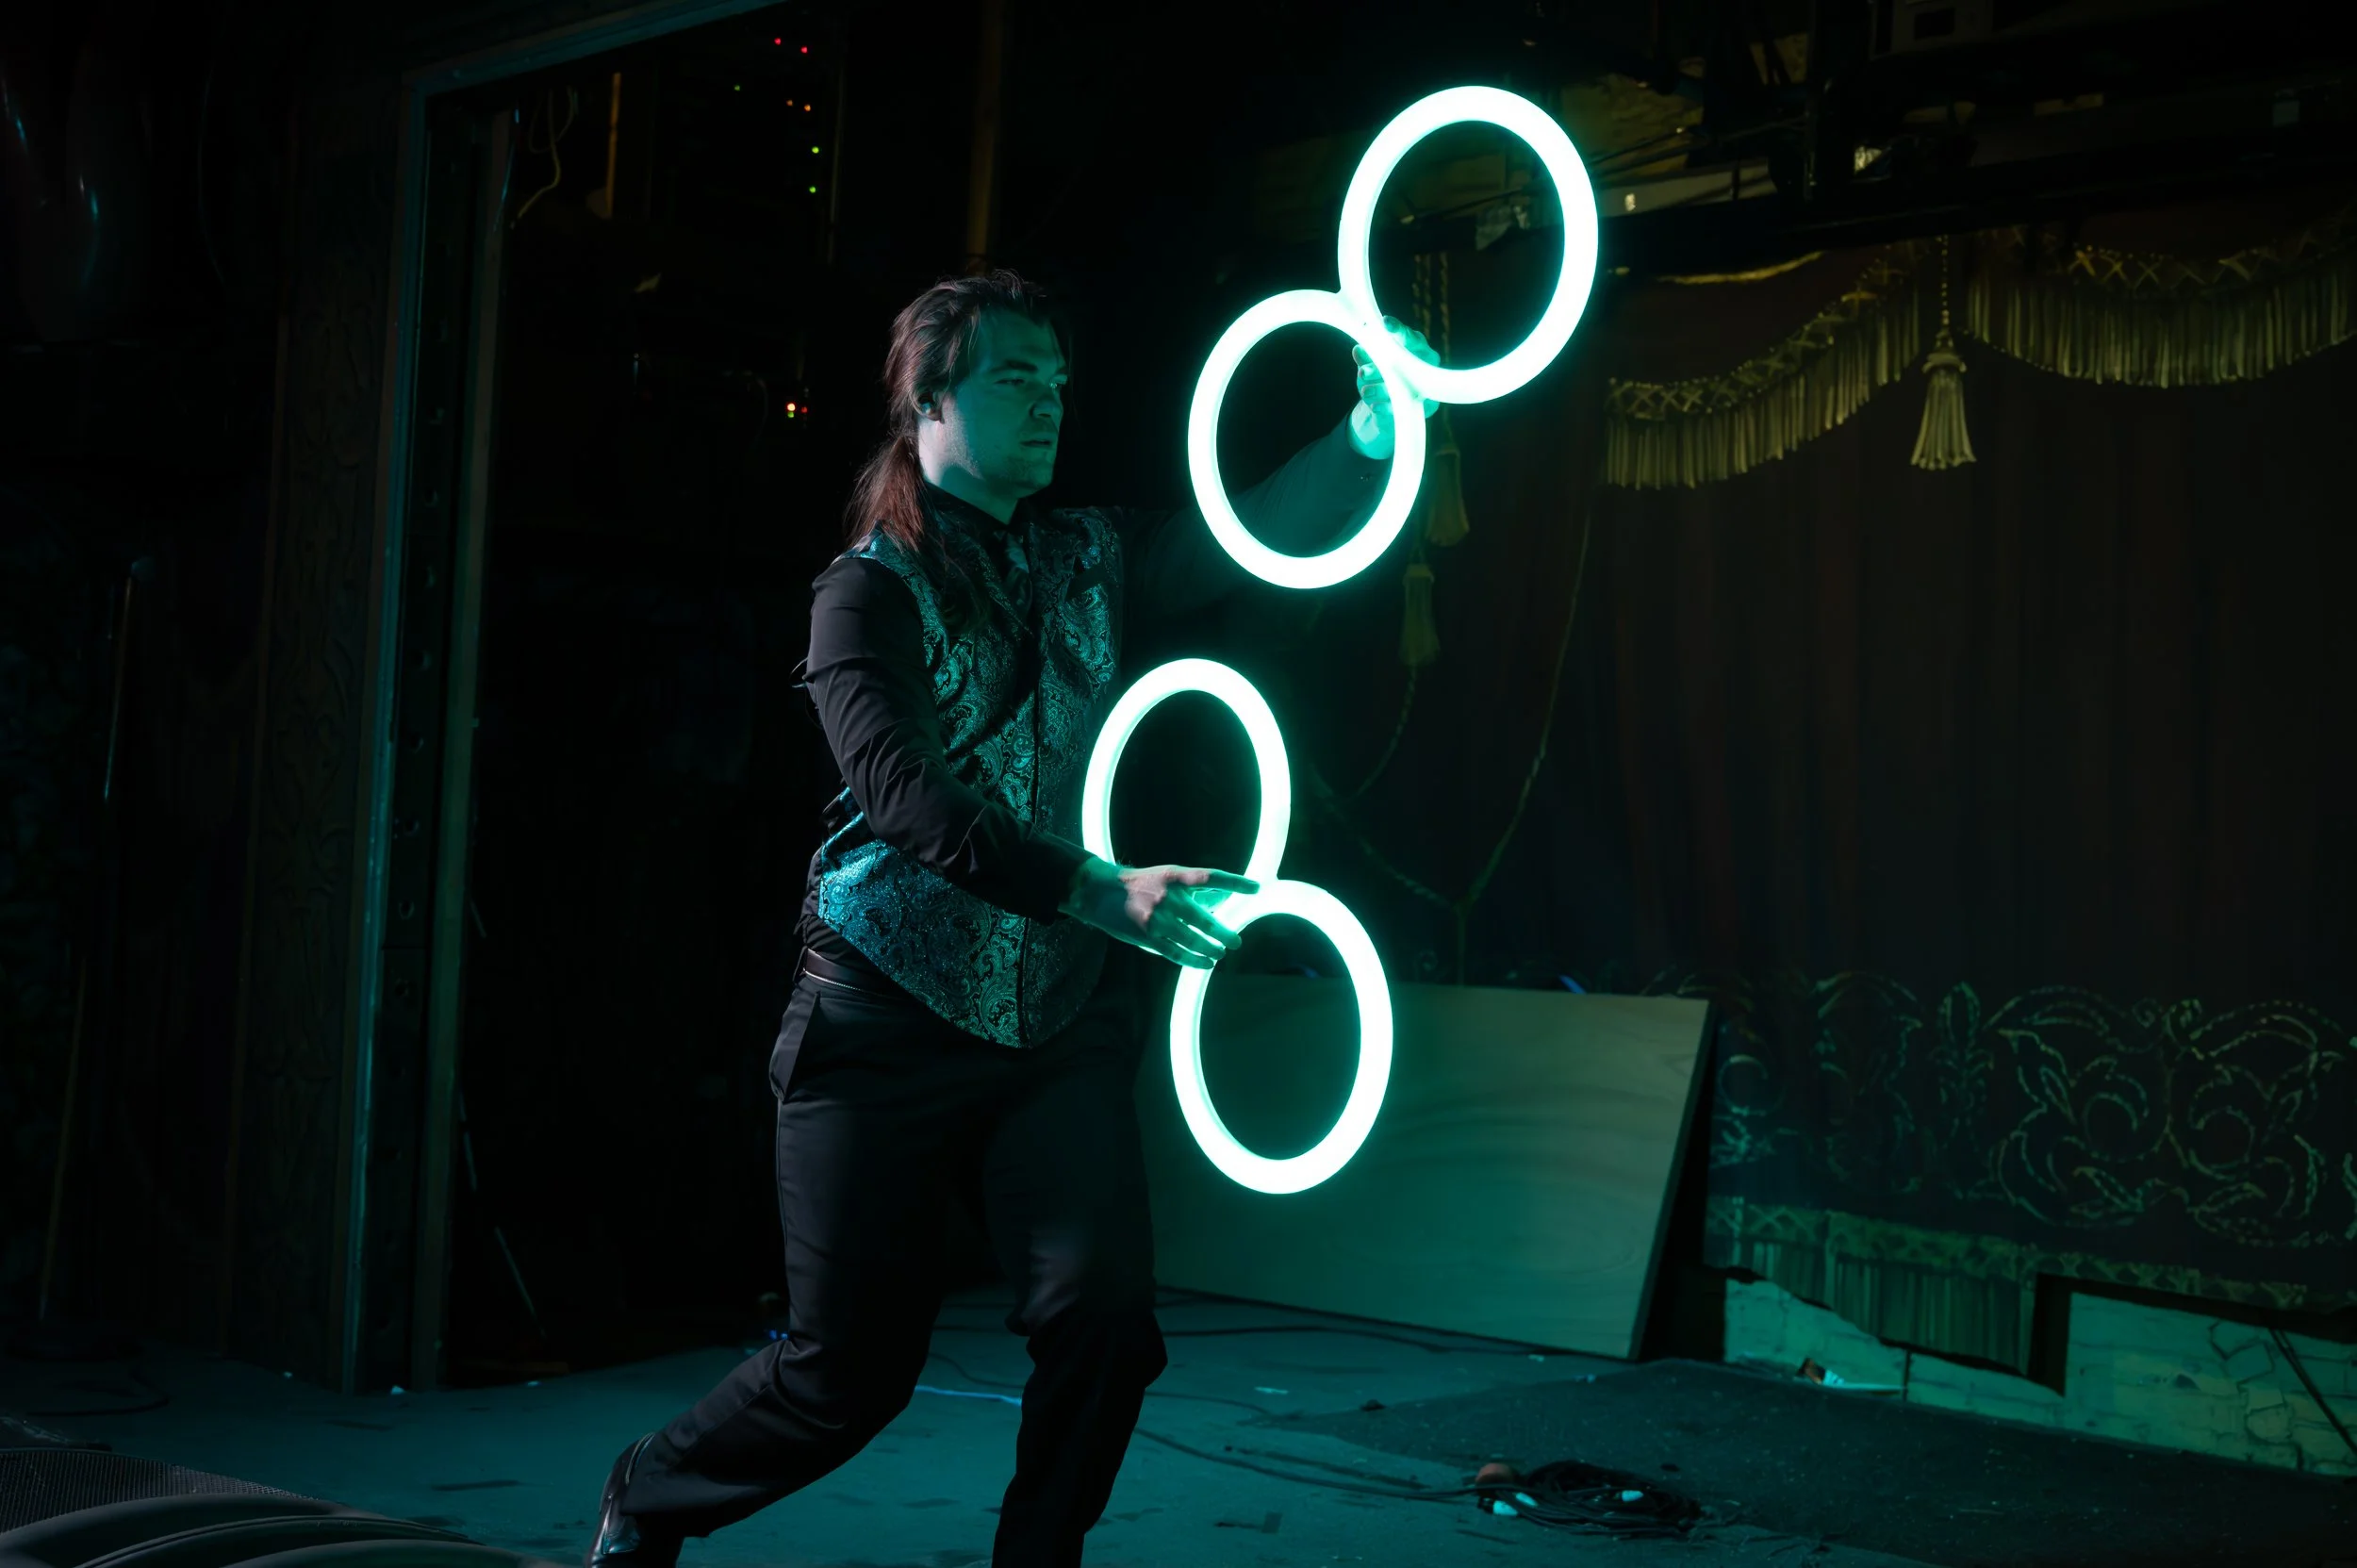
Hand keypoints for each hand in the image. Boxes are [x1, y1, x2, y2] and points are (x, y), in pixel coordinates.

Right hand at [1061, 858, 1256, 969]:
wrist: (1100, 892)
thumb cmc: (1140, 884)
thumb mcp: (1166, 877)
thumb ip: (1191, 889)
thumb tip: (1222, 900)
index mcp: (1175, 877)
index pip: (1211, 877)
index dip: (1235, 882)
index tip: (1256, 887)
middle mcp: (1168, 898)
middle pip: (1205, 920)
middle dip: (1224, 934)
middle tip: (1236, 941)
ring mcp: (1158, 920)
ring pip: (1194, 941)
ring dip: (1211, 949)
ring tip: (1221, 953)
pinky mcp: (1148, 937)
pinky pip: (1177, 954)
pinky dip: (1195, 960)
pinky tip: (1206, 963)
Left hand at [1347, 316, 1441, 459]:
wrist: (1390, 405)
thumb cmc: (1382, 375)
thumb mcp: (1371, 364)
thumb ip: (1366, 356)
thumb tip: (1359, 350)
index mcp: (1416, 344)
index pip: (1407, 335)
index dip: (1396, 329)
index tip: (1384, 324)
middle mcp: (1425, 361)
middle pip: (1404, 362)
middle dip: (1380, 368)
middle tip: (1362, 373)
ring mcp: (1428, 383)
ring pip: (1403, 386)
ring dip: (1380, 389)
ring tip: (1365, 391)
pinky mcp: (1427, 406)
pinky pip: (1405, 405)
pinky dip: (1385, 406)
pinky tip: (1374, 405)